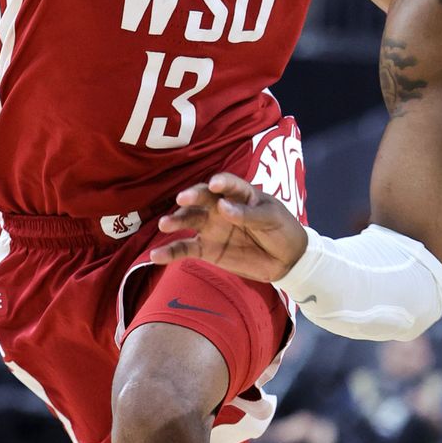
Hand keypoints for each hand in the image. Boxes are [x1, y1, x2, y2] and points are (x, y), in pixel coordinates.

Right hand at [149, 173, 308, 281]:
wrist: (286, 259)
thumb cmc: (281, 229)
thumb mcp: (270, 219)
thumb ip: (248, 214)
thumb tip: (223, 207)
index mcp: (240, 194)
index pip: (229, 184)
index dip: (222, 183)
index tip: (214, 185)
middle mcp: (221, 207)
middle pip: (203, 199)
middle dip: (192, 197)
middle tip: (182, 198)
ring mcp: (211, 228)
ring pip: (189, 221)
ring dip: (176, 221)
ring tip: (165, 224)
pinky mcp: (206, 249)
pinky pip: (184, 249)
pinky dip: (169, 252)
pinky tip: (155, 255)